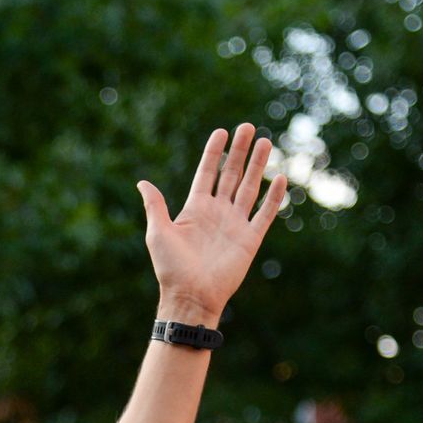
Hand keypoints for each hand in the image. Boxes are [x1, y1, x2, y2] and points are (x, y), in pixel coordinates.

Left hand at [137, 124, 287, 326]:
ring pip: (250, 188)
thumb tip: (142, 182)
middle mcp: (217, 213)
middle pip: (232, 175)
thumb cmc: (171, 268)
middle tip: (248, 127)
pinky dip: (274, 197)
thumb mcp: (158, 233)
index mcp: (195, 208)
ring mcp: (235, 224)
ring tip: (267, 142)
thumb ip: (155, 206)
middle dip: (240, 151)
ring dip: (258, 165)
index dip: (214, 153)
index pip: (207, 173)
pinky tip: (281, 177)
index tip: (222, 132)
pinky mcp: (250, 239)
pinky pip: (265, 213)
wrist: (191, 296)